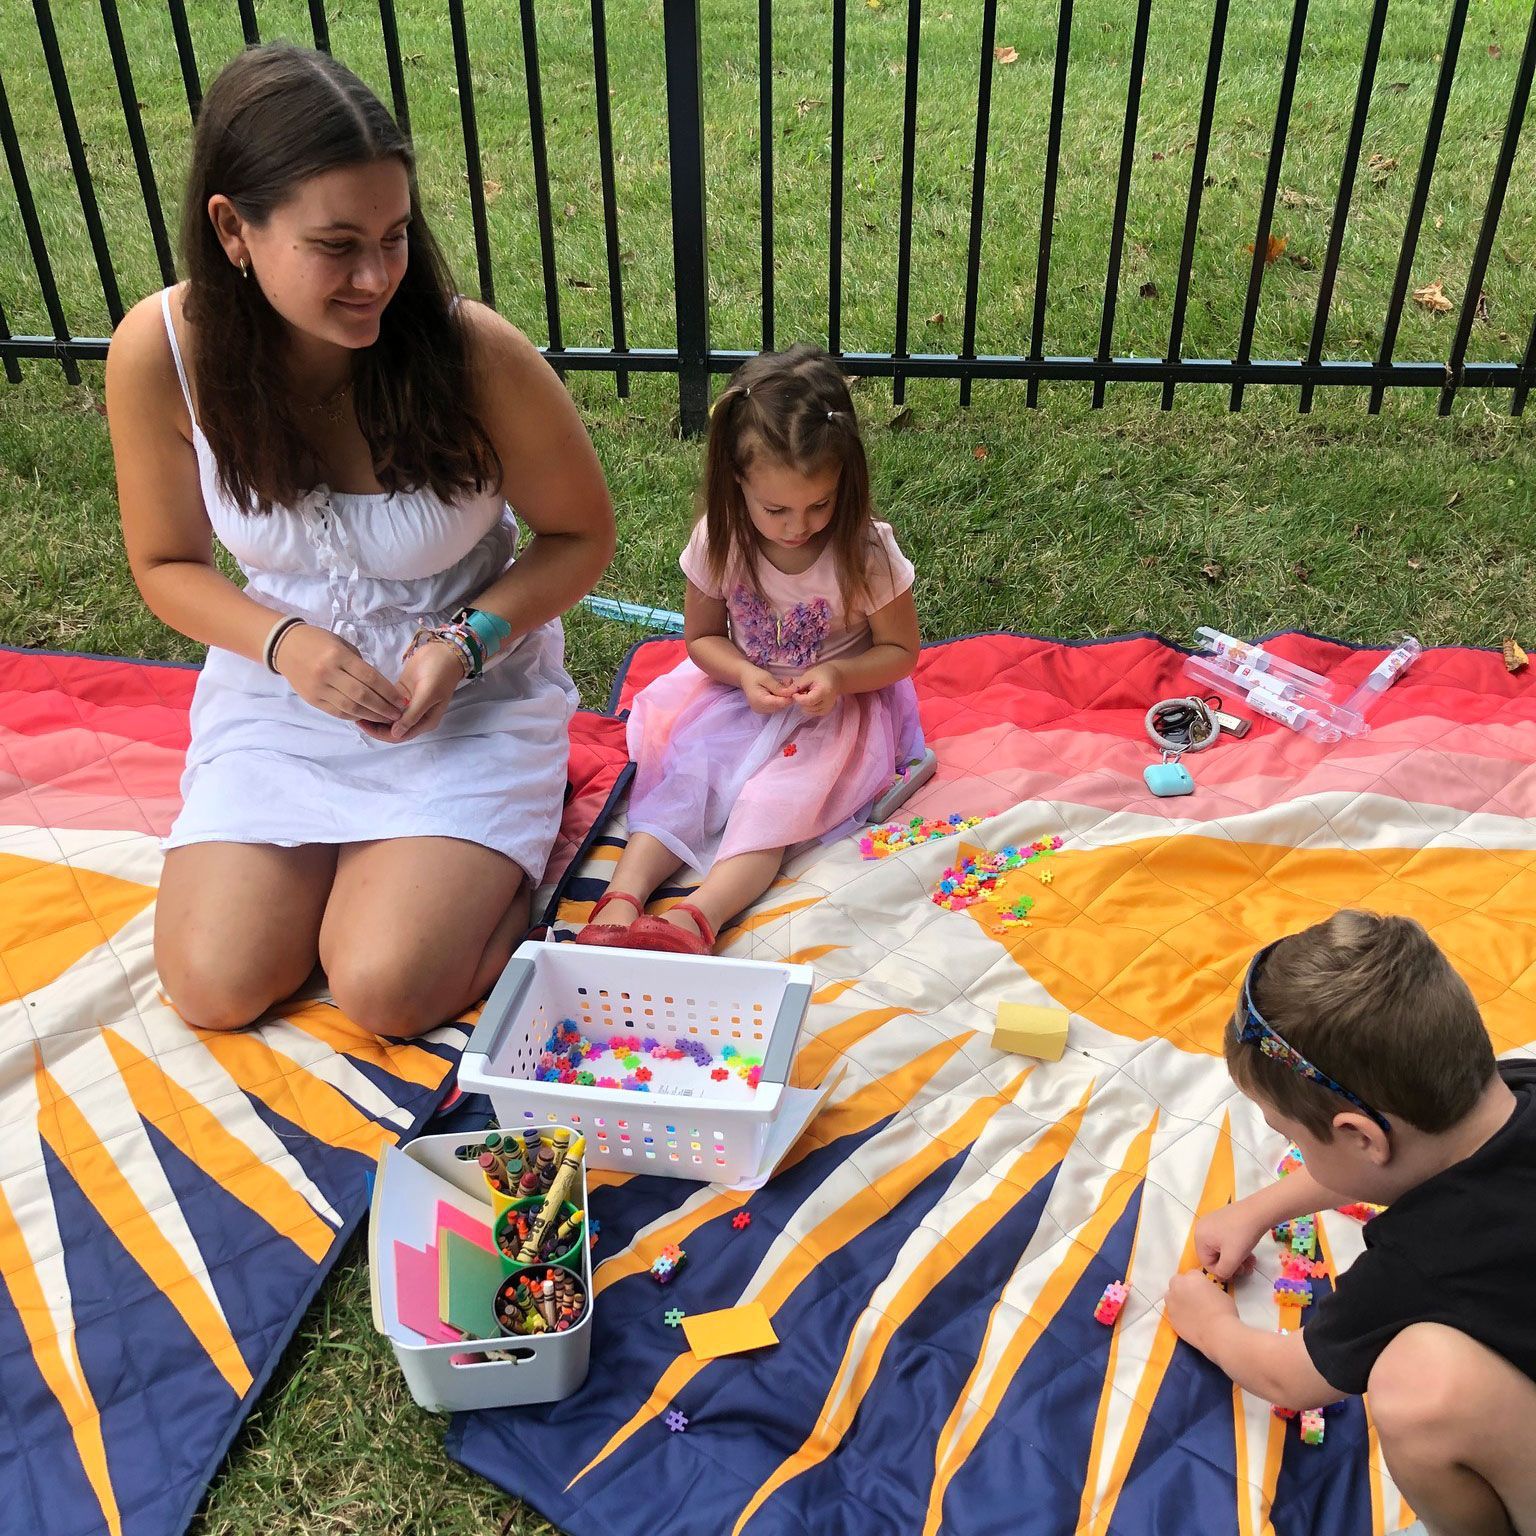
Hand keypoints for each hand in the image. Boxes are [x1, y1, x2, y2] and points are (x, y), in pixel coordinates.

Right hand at [274, 623, 407, 725]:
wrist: (284, 645)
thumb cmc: (318, 641)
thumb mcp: (341, 644)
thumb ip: (359, 664)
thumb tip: (380, 685)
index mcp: (338, 656)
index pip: (370, 677)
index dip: (388, 692)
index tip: (402, 700)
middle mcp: (328, 673)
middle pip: (362, 696)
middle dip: (384, 707)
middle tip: (397, 714)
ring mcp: (318, 688)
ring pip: (350, 708)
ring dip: (371, 715)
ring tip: (385, 718)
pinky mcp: (312, 699)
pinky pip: (337, 712)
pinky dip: (354, 716)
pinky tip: (366, 716)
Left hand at [359, 635, 464, 742]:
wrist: (445, 653)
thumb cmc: (440, 673)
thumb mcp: (428, 694)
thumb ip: (413, 715)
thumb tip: (396, 734)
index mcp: (424, 722)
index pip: (399, 735)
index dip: (380, 733)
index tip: (362, 722)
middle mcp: (416, 718)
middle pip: (391, 729)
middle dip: (374, 725)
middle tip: (355, 715)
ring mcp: (408, 706)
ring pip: (388, 717)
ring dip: (374, 715)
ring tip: (356, 707)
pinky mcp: (402, 695)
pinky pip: (387, 705)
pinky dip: (377, 704)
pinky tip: (364, 699)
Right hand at [741, 666, 793, 713]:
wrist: (745, 677)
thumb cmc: (754, 675)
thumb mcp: (767, 678)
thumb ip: (778, 687)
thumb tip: (791, 693)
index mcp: (760, 701)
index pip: (780, 703)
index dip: (789, 696)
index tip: (795, 687)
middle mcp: (761, 709)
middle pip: (781, 705)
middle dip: (787, 694)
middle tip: (789, 681)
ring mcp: (762, 711)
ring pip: (780, 706)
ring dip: (784, 695)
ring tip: (783, 683)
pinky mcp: (764, 710)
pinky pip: (777, 705)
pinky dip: (780, 697)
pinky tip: (779, 689)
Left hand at [787, 662, 841, 717]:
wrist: (836, 677)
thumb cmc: (822, 673)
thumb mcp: (808, 676)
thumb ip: (797, 685)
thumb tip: (784, 693)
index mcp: (824, 692)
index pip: (807, 701)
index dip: (798, 697)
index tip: (795, 691)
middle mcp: (827, 703)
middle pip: (806, 707)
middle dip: (800, 700)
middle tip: (802, 690)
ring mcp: (827, 709)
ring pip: (807, 711)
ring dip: (803, 704)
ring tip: (807, 693)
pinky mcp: (825, 712)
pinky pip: (811, 712)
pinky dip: (808, 706)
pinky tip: (811, 698)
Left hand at [1163, 1268, 1237, 1350]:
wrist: (1217, 1332)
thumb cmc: (1223, 1312)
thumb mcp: (1220, 1292)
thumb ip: (1208, 1288)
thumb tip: (1205, 1293)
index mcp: (1193, 1277)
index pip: (1192, 1274)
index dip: (1198, 1282)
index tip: (1202, 1290)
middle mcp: (1179, 1286)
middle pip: (1177, 1281)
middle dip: (1183, 1287)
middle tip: (1193, 1298)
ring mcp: (1172, 1301)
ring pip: (1171, 1296)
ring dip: (1177, 1299)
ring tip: (1189, 1310)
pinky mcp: (1170, 1316)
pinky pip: (1172, 1311)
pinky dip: (1178, 1313)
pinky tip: (1188, 1320)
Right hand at [1193, 1201, 1265, 1281]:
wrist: (1258, 1212)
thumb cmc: (1242, 1235)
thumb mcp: (1232, 1259)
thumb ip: (1223, 1272)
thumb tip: (1221, 1276)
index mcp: (1199, 1237)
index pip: (1207, 1264)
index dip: (1224, 1272)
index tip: (1239, 1272)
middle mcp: (1202, 1229)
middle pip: (1215, 1257)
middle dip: (1232, 1265)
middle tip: (1246, 1268)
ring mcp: (1212, 1223)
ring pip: (1222, 1250)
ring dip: (1237, 1259)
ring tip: (1251, 1261)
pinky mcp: (1222, 1220)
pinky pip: (1225, 1241)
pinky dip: (1236, 1248)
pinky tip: (1248, 1251)